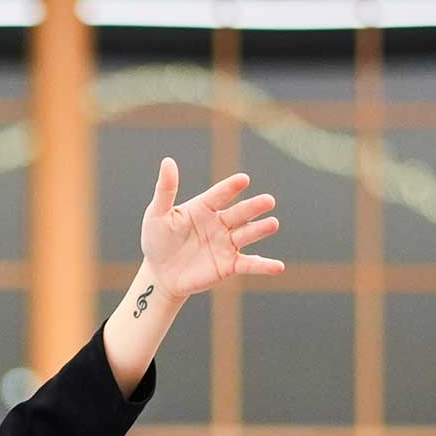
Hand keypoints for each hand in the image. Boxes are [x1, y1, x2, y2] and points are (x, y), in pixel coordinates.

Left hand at [141, 159, 284, 299]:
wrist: (159, 274)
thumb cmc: (157, 240)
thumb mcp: (157, 214)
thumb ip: (165, 190)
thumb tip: (168, 161)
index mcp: (204, 207)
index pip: (220, 194)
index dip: (231, 187)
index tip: (243, 180)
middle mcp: (220, 223)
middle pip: (240, 213)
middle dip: (253, 207)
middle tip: (268, 201)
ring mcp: (227, 244)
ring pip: (247, 234)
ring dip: (260, 229)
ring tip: (273, 224)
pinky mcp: (229, 265)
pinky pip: (249, 264)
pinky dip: (264, 266)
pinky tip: (278, 267)